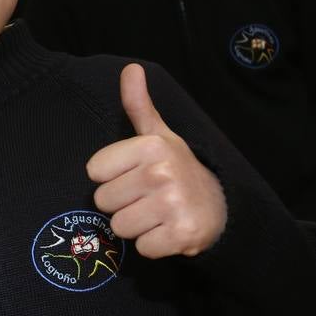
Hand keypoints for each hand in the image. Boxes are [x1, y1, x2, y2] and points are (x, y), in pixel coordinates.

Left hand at [85, 64, 226, 258]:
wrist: (221, 207)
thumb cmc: (177, 169)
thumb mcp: (158, 135)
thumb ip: (138, 105)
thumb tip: (130, 67)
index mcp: (150, 146)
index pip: (94, 172)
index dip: (112, 177)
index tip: (135, 175)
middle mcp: (161, 172)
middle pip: (104, 202)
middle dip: (123, 204)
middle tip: (147, 197)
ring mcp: (173, 205)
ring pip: (120, 226)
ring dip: (137, 226)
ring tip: (157, 214)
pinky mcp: (181, 235)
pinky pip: (142, 248)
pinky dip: (154, 245)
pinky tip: (168, 230)